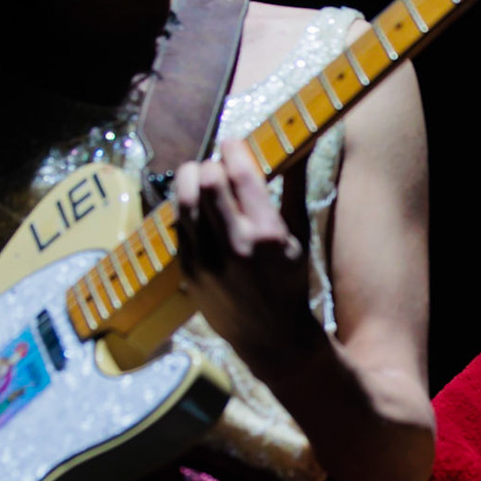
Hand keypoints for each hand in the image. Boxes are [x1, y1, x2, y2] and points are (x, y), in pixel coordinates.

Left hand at [173, 140, 322, 376]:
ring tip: (199, 177)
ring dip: (189, 181)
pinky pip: (179, 227)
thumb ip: (295, 189)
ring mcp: (208, 262)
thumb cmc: (290, 283)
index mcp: (268, 235)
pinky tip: (195, 207)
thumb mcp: (299, 237)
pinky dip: (185, 209)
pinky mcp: (189, 273)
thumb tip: (302, 147)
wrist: (270, 337)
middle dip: (209, 164)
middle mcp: (236, 247)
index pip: (241, 174)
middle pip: (207, 182)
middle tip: (215, 164)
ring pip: (184, 201)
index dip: (233, 149)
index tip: (233, 144)